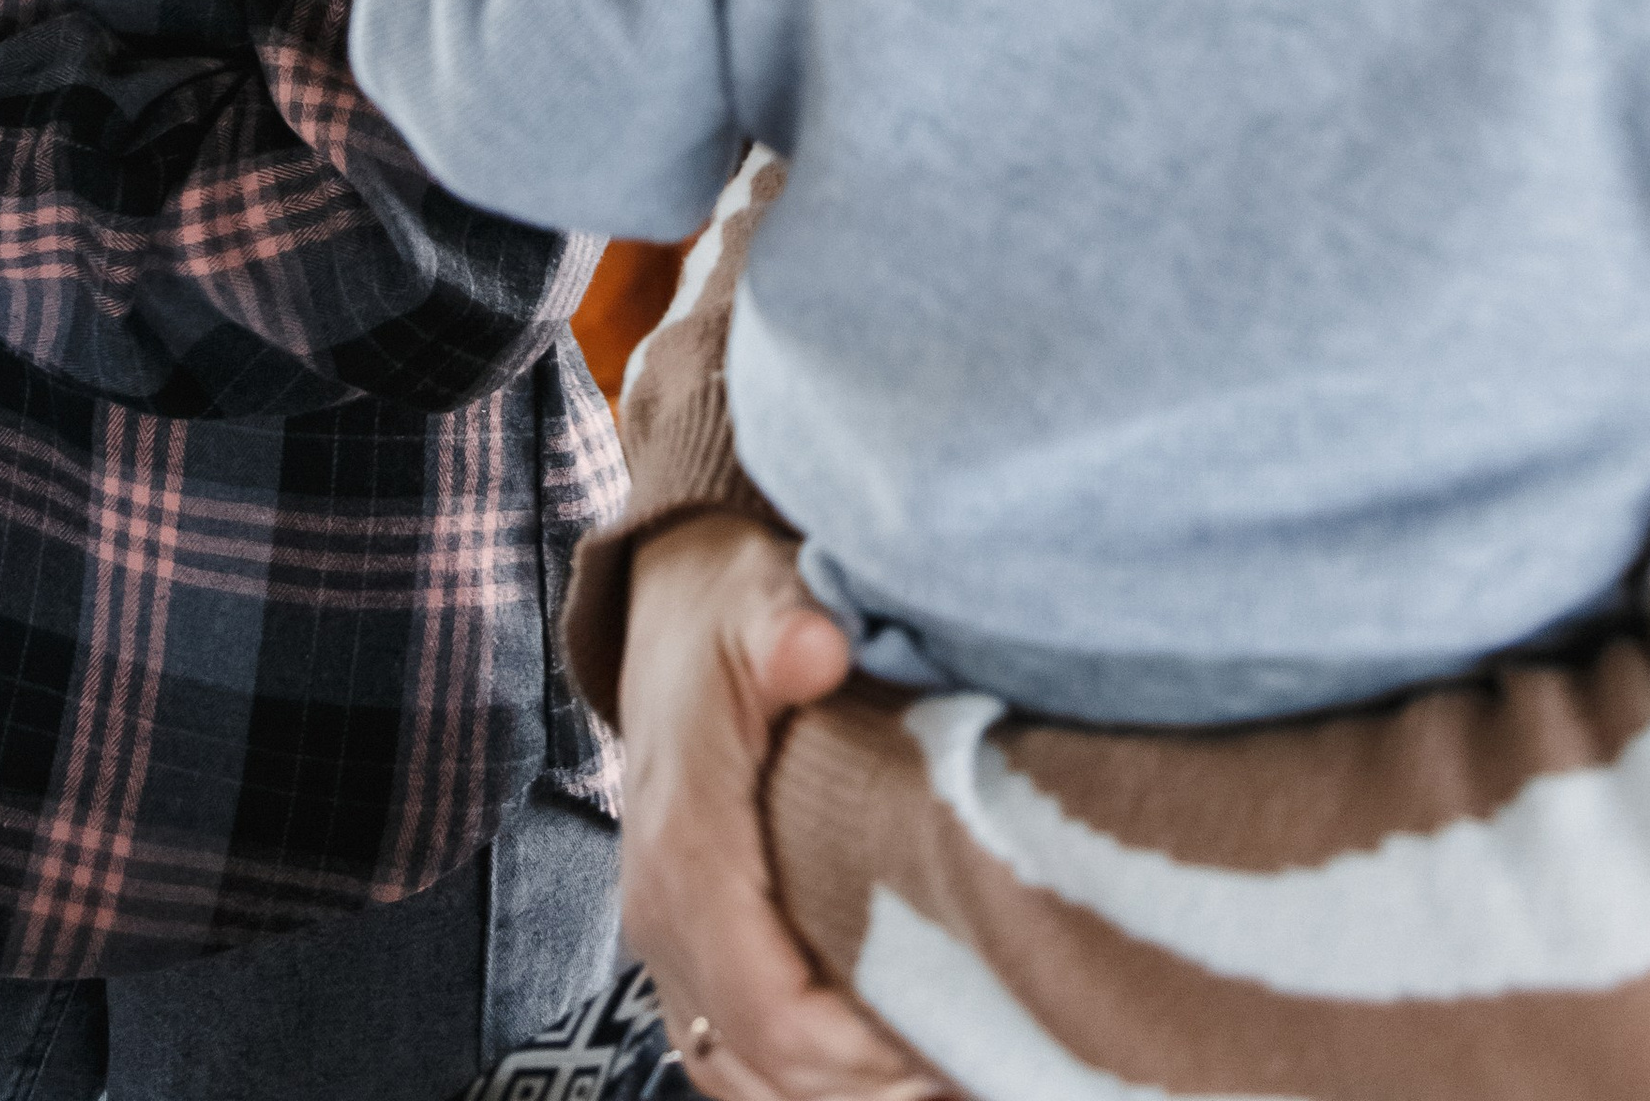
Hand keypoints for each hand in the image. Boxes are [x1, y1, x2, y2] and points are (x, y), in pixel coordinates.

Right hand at [620, 516, 947, 1100]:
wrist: (670, 605)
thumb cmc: (728, 609)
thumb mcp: (760, 597)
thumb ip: (787, 631)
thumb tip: (816, 649)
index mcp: (687, 847)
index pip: (772, 1009)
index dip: (865, 1054)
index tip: (958, 1041)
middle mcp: (665, 914)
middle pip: (769, 1068)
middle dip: (876, 1085)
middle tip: (984, 1062)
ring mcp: (669, 942)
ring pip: (747, 1079)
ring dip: (845, 1092)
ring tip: (952, 1068)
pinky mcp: (687, 948)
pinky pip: (733, 1057)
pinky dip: (806, 1083)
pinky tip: (889, 1068)